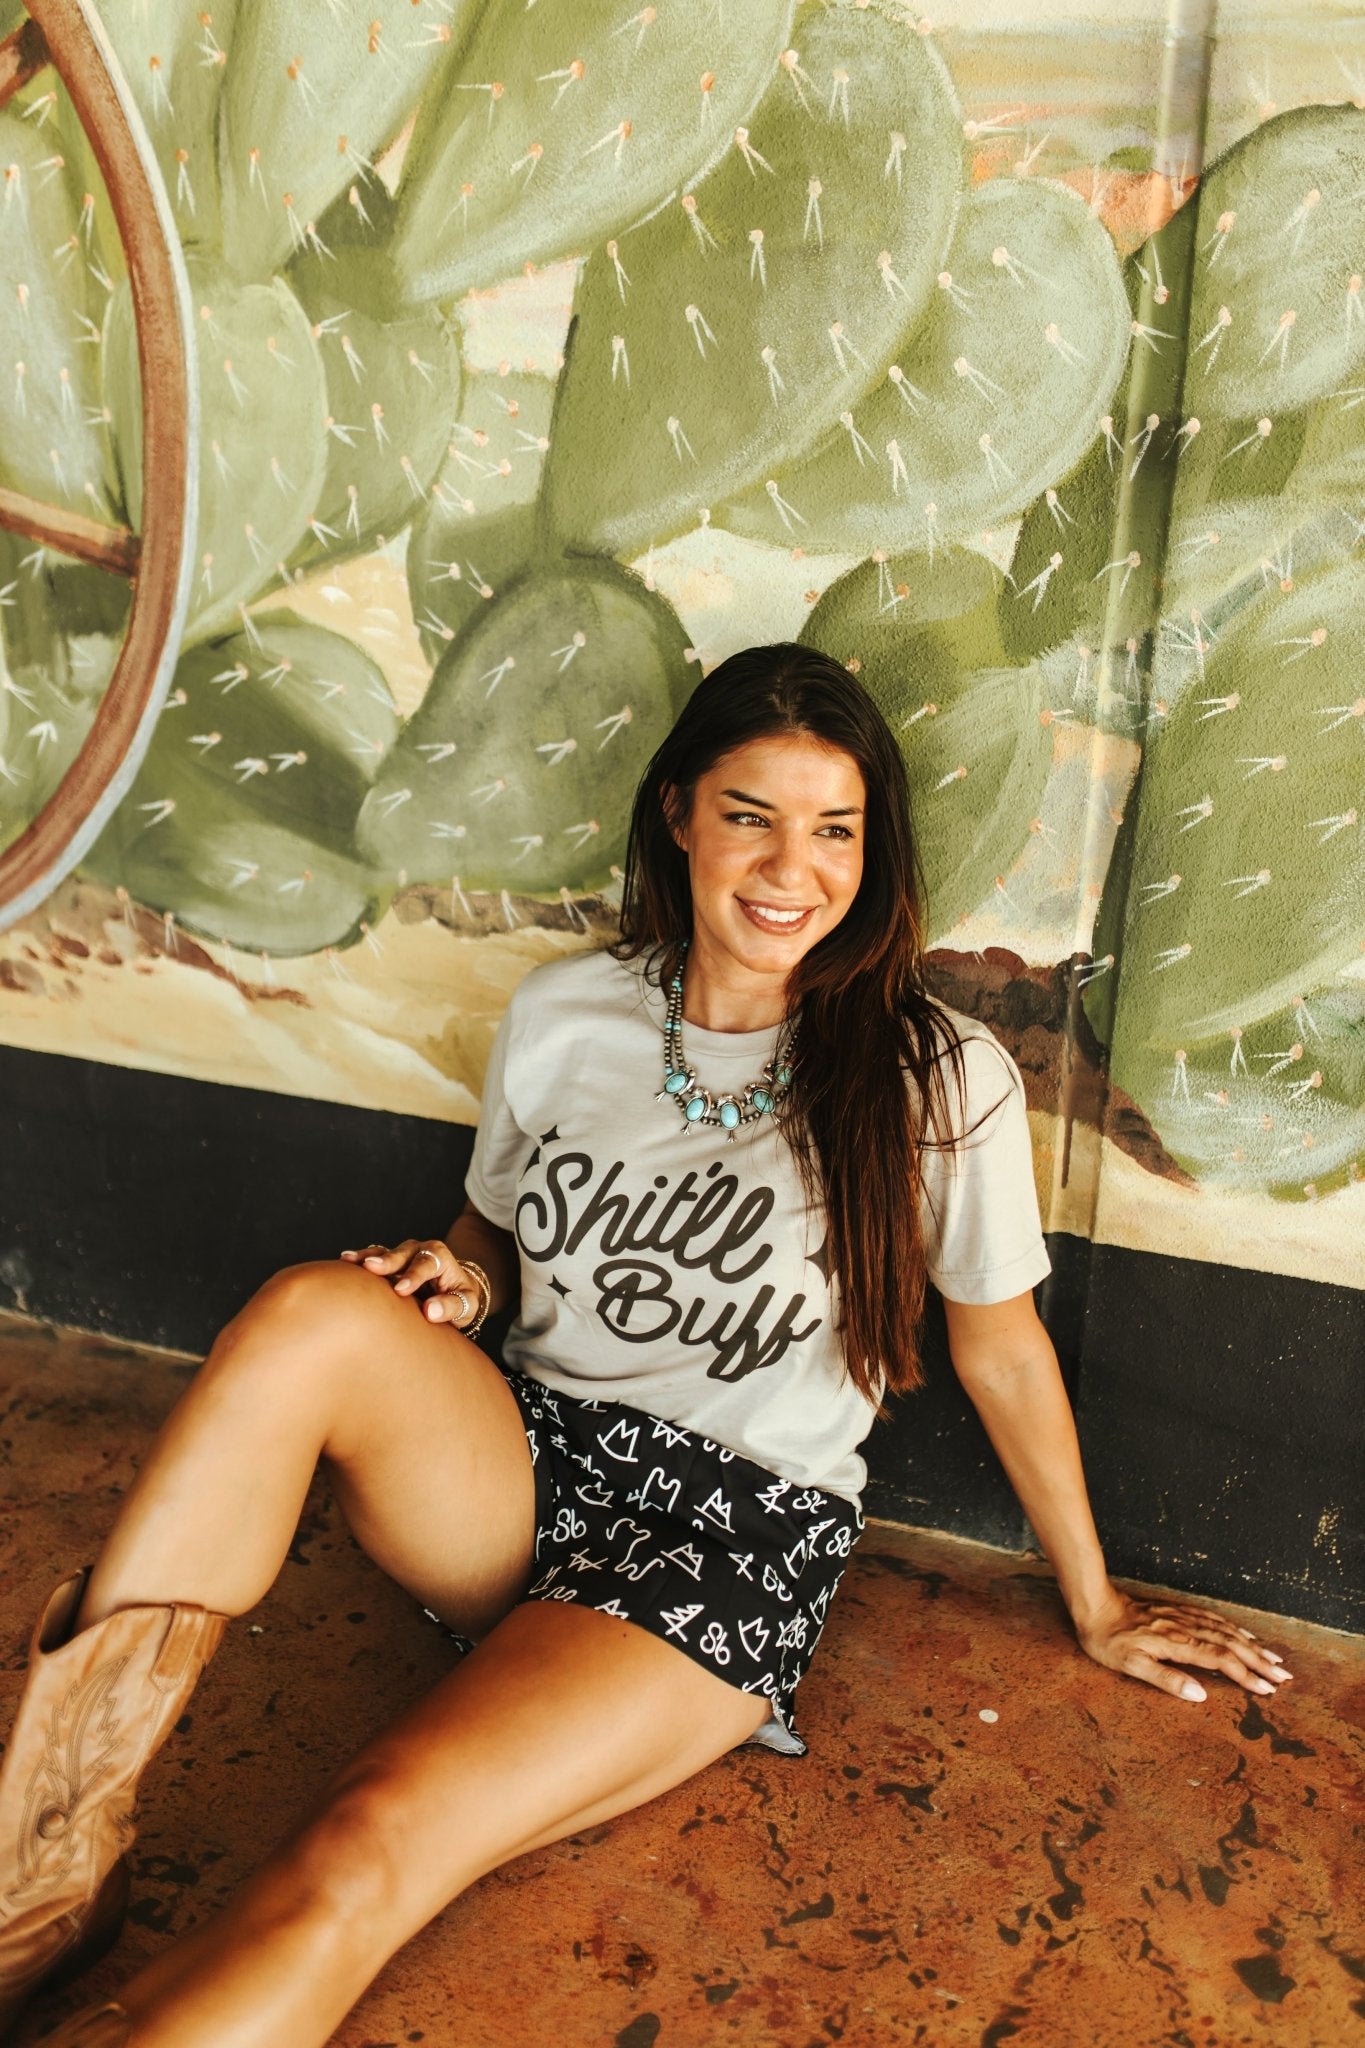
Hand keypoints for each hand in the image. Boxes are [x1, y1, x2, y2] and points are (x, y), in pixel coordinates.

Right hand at [339, 1240, 479, 1326]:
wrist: (451, 1289)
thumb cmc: (460, 1298)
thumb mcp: (467, 1305)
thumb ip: (452, 1306)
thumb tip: (430, 1311)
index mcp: (440, 1259)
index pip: (427, 1265)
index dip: (414, 1276)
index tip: (401, 1290)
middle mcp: (419, 1251)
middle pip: (403, 1253)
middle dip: (387, 1260)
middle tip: (371, 1267)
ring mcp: (401, 1255)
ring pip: (384, 1252)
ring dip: (368, 1257)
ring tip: (349, 1260)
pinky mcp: (386, 1263)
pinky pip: (372, 1257)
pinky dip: (359, 1259)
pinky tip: (344, 1260)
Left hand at [1076, 1587, 1292, 1703]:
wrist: (1094, 1604)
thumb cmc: (1108, 1640)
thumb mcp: (1131, 1665)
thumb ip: (1167, 1680)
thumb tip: (1200, 1695)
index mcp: (1177, 1644)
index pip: (1220, 1660)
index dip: (1246, 1675)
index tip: (1267, 1689)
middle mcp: (1185, 1628)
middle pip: (1230, 1644)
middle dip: (1259, 1661)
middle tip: (1284, 1677)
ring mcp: (1183, 1617)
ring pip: (1225, 1630)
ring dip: (1252, 1644)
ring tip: (1273, 1658)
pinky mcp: (1177, 1611)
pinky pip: (1213, 1618)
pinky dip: (1234, 1627)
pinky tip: (1244, 1633)